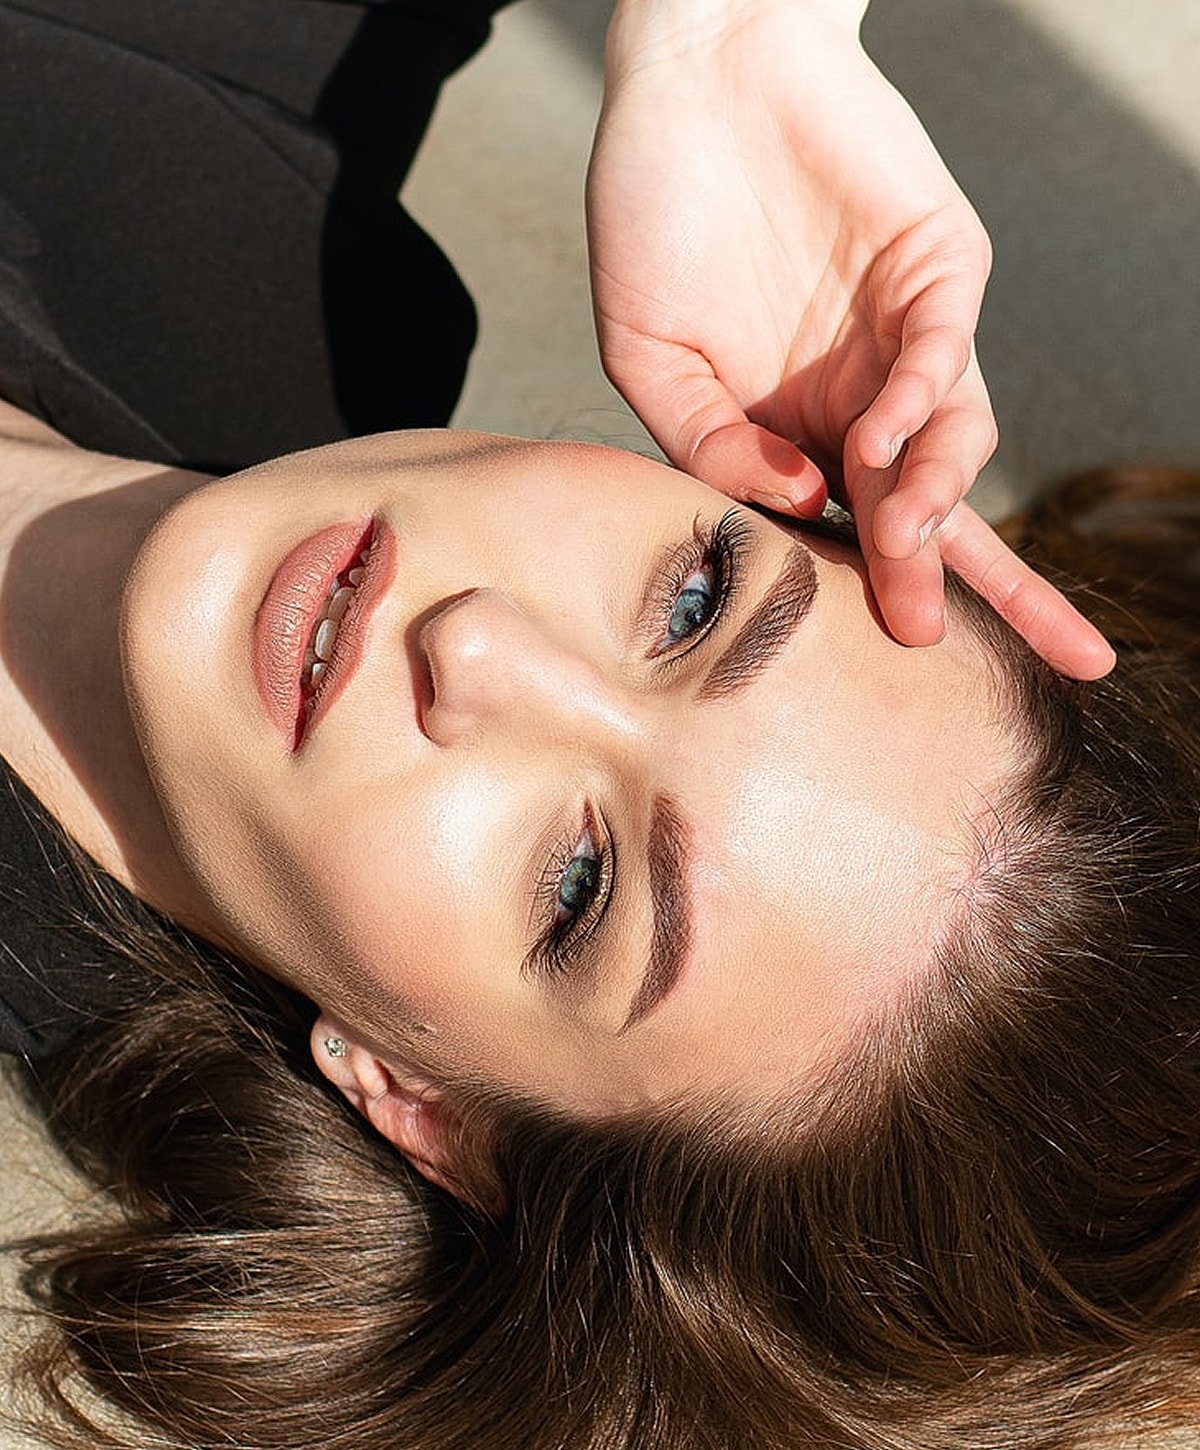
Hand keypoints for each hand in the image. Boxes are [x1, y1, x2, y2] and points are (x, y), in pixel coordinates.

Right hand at [587, 0, 1113, 677]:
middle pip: (928, 513)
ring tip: (906, 544)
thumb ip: (707, 441)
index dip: (874, 595)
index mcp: (793, 433)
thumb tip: (792, 503)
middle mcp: (860, 400)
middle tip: (928, 641)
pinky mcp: (939, 265)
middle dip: (949, 582)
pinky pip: (946, 351)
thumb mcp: (649, 356)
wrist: (689, 76)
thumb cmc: (655, 215)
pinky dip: (921, 402)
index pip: (847, 532)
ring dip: (930, 502)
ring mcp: (904, 337)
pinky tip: (882, 438)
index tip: (886, 655)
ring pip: (951, 444)